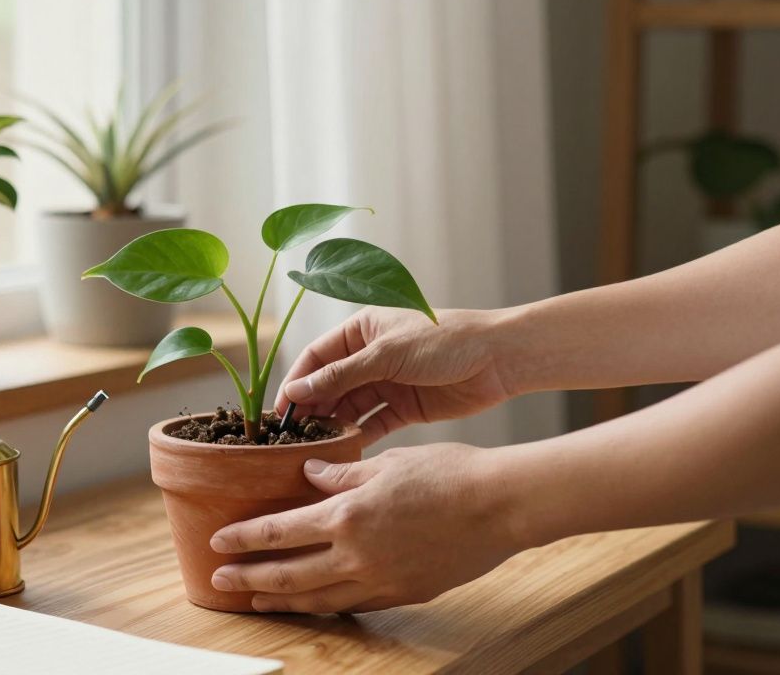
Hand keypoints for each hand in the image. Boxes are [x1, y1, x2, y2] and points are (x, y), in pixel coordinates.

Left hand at [208, 443, 520, 612]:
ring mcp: (381, 580)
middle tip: (220, 580)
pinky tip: (315, 604)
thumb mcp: (388, 462)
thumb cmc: (449, 473)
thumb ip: (343, 472)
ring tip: (257, 601)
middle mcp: (357, 554)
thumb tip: (308, 472)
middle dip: (249, 578)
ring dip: (282, 601)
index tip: (219, 542)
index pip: (279, 531)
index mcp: (347, 515)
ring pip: (319, 598)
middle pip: (289, 574)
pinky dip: (327, 606)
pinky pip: (355, 604)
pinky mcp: (405, 593)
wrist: (501, 506)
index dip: (245, 538)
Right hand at [278, 307, 514, 443]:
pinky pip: (375, 423)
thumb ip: (341, 375)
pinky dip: (360, 436)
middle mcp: (371, 356)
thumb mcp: (386, 355)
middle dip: (312, 408)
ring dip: (334, 424)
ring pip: (350, 406)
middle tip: (293, 436)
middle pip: (330, 384)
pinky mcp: (405, 407)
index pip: (317, 356)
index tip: (280, 410)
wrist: (498, 358)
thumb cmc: (444, 340)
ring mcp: (388, 382)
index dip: (297, 382)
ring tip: (316, 447)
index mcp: (362, 330)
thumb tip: (298, 391)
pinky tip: (346, 450)